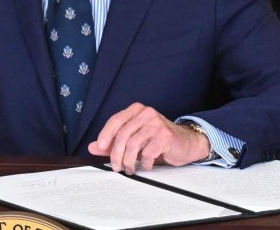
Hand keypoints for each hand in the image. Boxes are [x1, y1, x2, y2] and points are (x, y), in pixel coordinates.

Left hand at [88, 103, 209, 173]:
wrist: (187, 143)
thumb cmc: (158, 141)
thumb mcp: (135, 139)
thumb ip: (113, 142)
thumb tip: (93, 147)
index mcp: (136, 110)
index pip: (116, 120)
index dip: (105, 134)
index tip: (100, 147)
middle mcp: (146, 113)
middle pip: (123, 135)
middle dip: (116, 154)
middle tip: (116, 167)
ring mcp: (156, 124)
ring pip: (133, 144)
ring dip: (128, 161)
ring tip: (129, 169)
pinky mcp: (165, 136)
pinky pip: (148, 152)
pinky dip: (144, 162)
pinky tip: (146, 165)